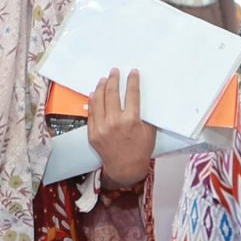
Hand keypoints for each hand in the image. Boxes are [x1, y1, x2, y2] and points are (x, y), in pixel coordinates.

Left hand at [89, 69, 152, 189]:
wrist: (125, 169)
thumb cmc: (140, 151)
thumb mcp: (149, 131)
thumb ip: (145, 114)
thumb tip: (141, 97)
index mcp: (131, 120)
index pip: (132, 94)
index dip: (132, 81)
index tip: (132, 72)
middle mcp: (115, 122)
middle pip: (113, 93)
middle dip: (114, 79)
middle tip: (115, 71)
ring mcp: (102, 127)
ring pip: (99, 100)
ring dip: (101, 87)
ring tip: (104, 79)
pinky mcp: (93, 133)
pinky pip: (91, 112)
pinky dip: (93, 101)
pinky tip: (95, 93)